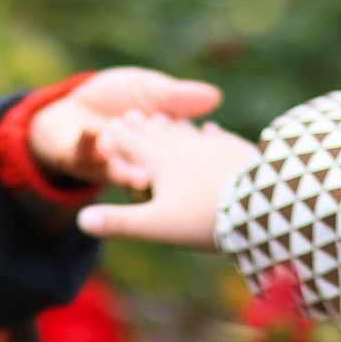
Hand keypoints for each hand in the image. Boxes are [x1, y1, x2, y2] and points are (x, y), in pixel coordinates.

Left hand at [29, 68, 220, 186]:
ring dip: (125, 173)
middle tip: (178, 174)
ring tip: (135, 176)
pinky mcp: (78, 160)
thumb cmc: (118, 96)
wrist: (75, 102)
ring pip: (118, 173)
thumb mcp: (148, 89)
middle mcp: (135, 164)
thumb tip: (215, 96)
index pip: (177, 150)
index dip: (187, 146)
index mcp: (159, 151)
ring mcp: (106, 165)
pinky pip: (82, 157)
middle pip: (151, 170)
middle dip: (161, 174)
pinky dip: (87, 145)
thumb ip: (175, 96)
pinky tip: (90, 133)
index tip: (202, 139)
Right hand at [77, 114, 259, 249]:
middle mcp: (188, 151)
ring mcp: (217, 150)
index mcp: (164, 166)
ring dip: (173, 126)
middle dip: (142, 127)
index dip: (120, 138)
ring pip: (188, 134)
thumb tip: (81, 221)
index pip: (135, 147)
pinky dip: (213, 134)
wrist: (259, 208)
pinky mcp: (241, 155)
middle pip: (159, 136)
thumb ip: (117, 222)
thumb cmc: (203, 220)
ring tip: (165, 118)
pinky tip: (213, 129)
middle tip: (129, 115)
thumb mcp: (155, 226)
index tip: (108, 126)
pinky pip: (222, 140)